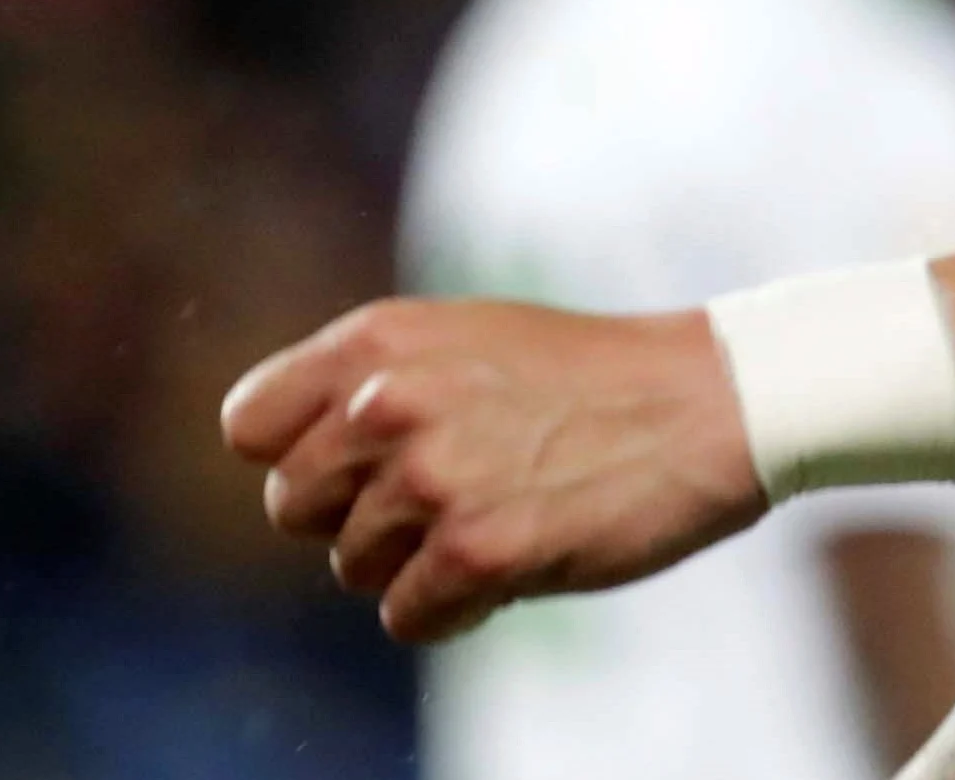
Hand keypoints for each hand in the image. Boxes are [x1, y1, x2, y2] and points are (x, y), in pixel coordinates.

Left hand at [219, 298, 771, 641]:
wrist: (706, 401)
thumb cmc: (582, 375)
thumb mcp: (460, 338)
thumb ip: (367, 381)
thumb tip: (276, 454)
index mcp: (377, 341)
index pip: (248, 425)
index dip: (293, 457)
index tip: (348, 467)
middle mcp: (387, 402)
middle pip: (291, 507)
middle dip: (355, 515)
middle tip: (439, 498)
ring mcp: (432, 479)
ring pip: (352, 566)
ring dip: (414, 562)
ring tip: (493, 517)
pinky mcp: (478, 551)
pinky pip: (407, 617)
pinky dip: (452, 609)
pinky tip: (511, 564)